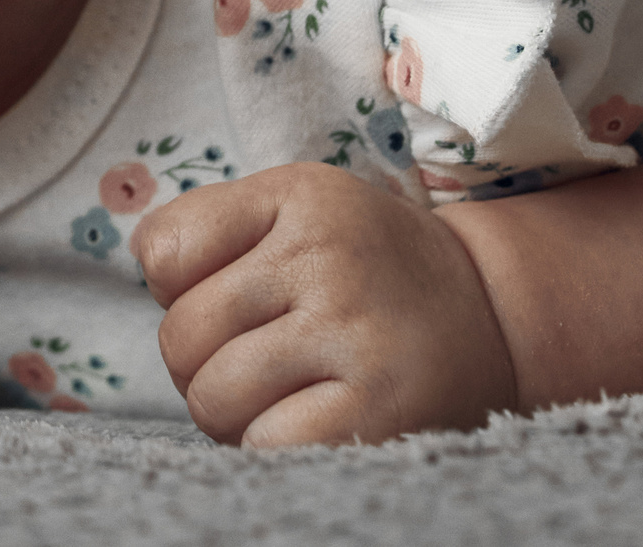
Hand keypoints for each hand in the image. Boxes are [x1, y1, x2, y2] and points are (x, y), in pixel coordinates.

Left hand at [133, 162, 516, 445]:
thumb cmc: (363, 266)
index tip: (226, 295)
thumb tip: (148, 273)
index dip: (178, 288)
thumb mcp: (295, 208)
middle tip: (253, 358)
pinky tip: (307, 423)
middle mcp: (328, 257)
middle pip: (181, 336)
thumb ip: (208, 226)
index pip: (164, 251)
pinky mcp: (378, 411)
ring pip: (212, 396)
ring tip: (278, 393)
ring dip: (228, 411)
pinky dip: (267, 445)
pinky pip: (264, 444)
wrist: (494, 316)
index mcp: (298, 196)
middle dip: (198, 362)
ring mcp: (355, 334)